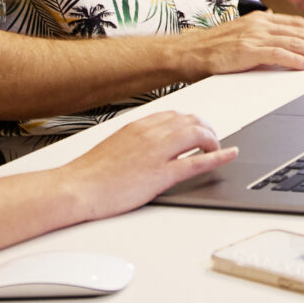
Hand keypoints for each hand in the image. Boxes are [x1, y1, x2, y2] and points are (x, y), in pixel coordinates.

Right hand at [60, 110, 235, 215]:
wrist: (75, 187)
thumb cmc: (88, 173)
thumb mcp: (114, 146)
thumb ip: (134, 141)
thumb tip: (146, 145)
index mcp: (139, 126)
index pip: (174, 115)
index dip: (191, 121)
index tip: (197, 128)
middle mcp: (150, 134)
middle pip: (191, 121)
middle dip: (206, 128)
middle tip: (211, 140)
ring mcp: (157, 153)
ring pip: (197, 135)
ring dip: (212, 140)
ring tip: (216, 148)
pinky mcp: (160, 174)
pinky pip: (196, 162)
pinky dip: (218, 156)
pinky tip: (228, 155)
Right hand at [176, 11, 303, 76]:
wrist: (187, 52)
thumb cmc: (213, 47)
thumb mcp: (241, 33)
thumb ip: (260, 29)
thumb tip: (276, 23)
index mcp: (261, 19)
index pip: (297, 24)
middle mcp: (260, 24)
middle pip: (301, 32)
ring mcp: (254, 36)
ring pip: (294, 42)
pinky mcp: (247, 51)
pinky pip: (277, 54)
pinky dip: (296, 59)